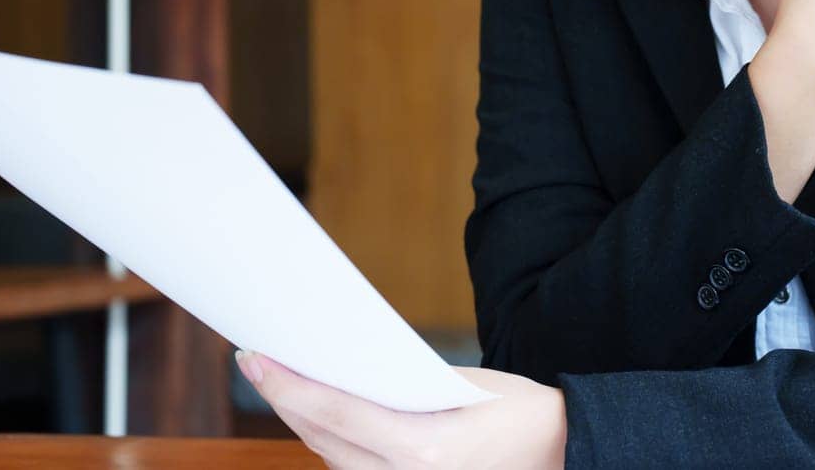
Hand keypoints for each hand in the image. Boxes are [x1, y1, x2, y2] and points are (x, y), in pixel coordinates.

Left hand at [237, 351, 566, 468]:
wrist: (560, 453)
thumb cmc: (517, 410)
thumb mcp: (460, 383)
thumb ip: (399, 385)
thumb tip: (342, 371)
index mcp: (423, 450)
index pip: (335, 414)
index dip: (287, 385)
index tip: (254, 355)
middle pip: (323, 440)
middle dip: (285, 399)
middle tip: (255, 358)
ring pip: (333, 459)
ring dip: (305, 422)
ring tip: (280, 381)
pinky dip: (334, 442)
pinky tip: (318, 414)